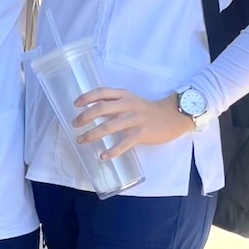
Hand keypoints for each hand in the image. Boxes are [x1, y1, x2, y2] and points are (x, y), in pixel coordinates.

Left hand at [72, 88, 193, 157]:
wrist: (172, 116)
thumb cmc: (147, 110)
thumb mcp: (131, 100)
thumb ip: (115, 104)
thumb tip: (92, 112)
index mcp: (124, 95)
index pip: (102, 92)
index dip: (87, 97)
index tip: (75, 105)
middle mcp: (128, 105)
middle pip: (101, 109)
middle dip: (85, 117)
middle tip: (75, 125)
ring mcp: (135, 119)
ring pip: (109, 127)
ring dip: (92, 135)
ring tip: (82, 140)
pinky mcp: (141, 133)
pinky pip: (123, 143)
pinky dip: (112, 151)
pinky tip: (103, 156)